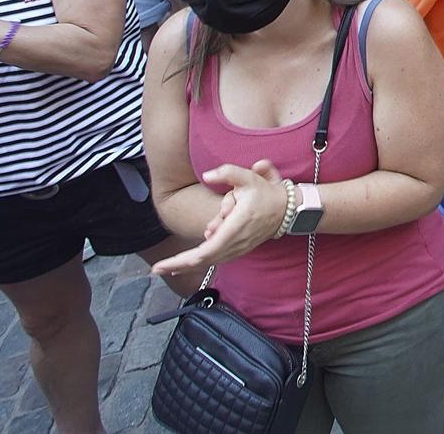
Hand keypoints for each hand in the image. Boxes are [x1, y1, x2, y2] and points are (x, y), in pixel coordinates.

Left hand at [149, 160, 290, 275]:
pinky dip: (198, 263)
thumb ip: (227, 173)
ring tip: (164, 267)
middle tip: (156, 270)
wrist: (287, 210)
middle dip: (178, 265)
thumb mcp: (249, 177)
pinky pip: (215, 260)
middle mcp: (235, 243)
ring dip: (186, 266)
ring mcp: (237, 249)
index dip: (184, 259)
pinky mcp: (238, 250)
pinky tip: (183, 266)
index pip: (207, 250)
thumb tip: (207, 175)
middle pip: (203, 260)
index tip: (166, 264)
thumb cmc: (265, 193)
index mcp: (235, 227)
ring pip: (208, 262)